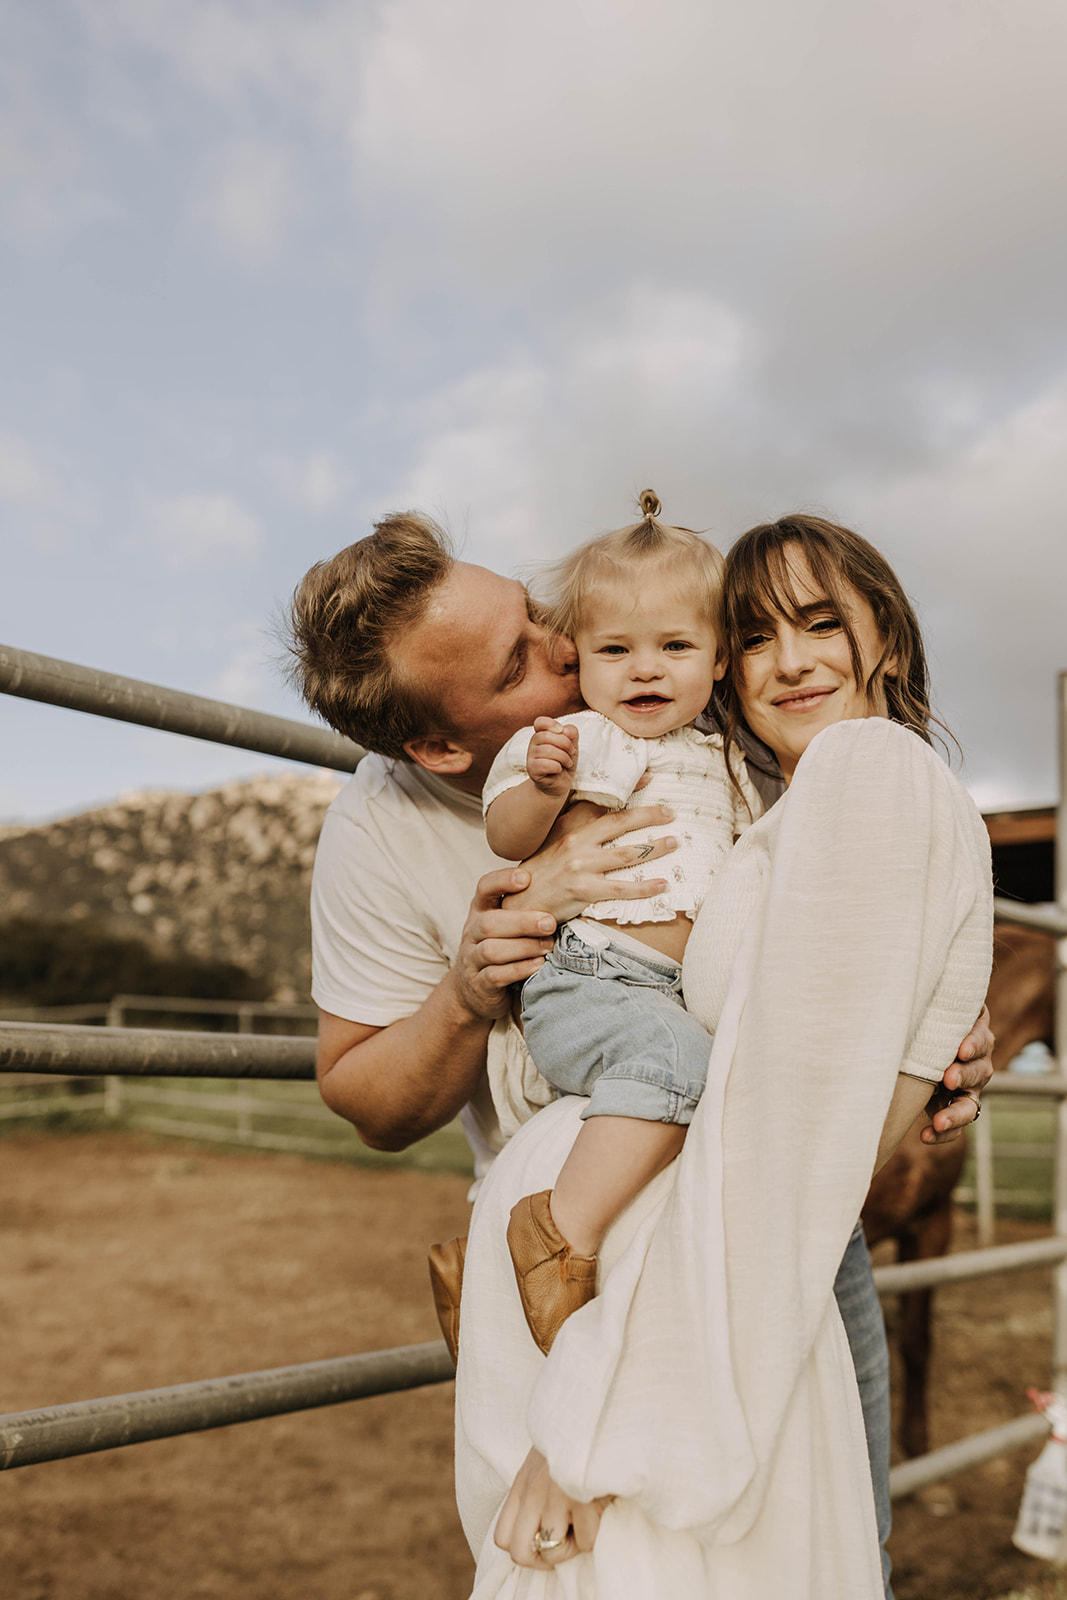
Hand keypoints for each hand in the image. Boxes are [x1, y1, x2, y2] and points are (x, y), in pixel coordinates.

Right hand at [453, 869, 556, 1021]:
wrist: (477, 991)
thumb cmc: (503, 949)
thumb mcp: (508, 924)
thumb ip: (528, 907)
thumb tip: (569, 887)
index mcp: (481, 911)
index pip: (484, 888)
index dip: (502, 880)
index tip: (526, 878)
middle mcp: (472, 932)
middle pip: (489, 923)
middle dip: (522, 922)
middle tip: (550, 923)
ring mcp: (472, 959)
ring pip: (491, 950)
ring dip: (524, 947)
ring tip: (548, 946)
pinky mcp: (479, 984)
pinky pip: (495, 975)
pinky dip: (519, 969)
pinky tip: (537, 965)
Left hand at [493, 1447, 611, 1568]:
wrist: (600, 1409)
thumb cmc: (577, 1440)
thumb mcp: (545, 1461)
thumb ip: (535, 1492)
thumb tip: (535, 1535)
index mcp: (523, 1482)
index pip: (502, 1538)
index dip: (525, 1549)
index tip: (546, 1540)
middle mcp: (533, 1490)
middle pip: (521, 1553)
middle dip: (545, 1558)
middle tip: (566, 1541)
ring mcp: (555, 1494)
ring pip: (553, 1552)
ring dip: (573, 1545)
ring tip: (585, 1522)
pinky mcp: (582, 1496)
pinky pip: (586, 1542)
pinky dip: (595, 1534)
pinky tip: (600, 1509)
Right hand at [505, 804, 677, 924]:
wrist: (520, 902)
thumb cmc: (541, 872)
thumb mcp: (554, 841)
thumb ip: (577, 825)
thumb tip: (603, 812)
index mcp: (570, 827)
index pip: (602, 802)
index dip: (627, 788)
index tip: (649, 777)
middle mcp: (576, 842)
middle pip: (620, 823)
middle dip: (650, 816)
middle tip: (671, 812)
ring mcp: (580, 866)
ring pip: (627, 854)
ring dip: (655, 848)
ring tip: (674, 843)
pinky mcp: (584, 891)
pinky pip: (621, 888)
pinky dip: (645, 887)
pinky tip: (662, 885)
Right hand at [528, 717, 578, 798]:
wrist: (560, 784)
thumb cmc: (564, 762)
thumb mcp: (572, 745)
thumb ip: (571, 733)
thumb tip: (564, 730)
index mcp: (542, 734)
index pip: (540, 722)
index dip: (552, 724)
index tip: (561, 731)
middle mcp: (533, 744)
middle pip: (547, 736)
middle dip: (565, 744)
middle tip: (571, 752)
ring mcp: (530, 757)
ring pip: (548, 750)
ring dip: (564, 758)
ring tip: (567, 763)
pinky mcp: (532, 770)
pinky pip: (546, 764)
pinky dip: (557, 767)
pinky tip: (558, 770)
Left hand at [921, 1004, 994, 1143]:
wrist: (913, 1046)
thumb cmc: (924, 1020)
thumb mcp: (929, 1010)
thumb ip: (929, 1002)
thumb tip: (907, 980)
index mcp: (972, 1035)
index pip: (980, 1038)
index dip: (972, 1043)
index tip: (960, 1049)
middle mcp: (976, 1063)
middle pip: (979, 1071)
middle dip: (964, 1075)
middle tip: (948, 1077)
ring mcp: (968, 1089)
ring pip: (970, 1104)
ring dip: (955, 1113)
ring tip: (938, 1121)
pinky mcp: (956, 1109)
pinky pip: (955, 1126)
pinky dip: (943, 1134)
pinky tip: (925, 1136)